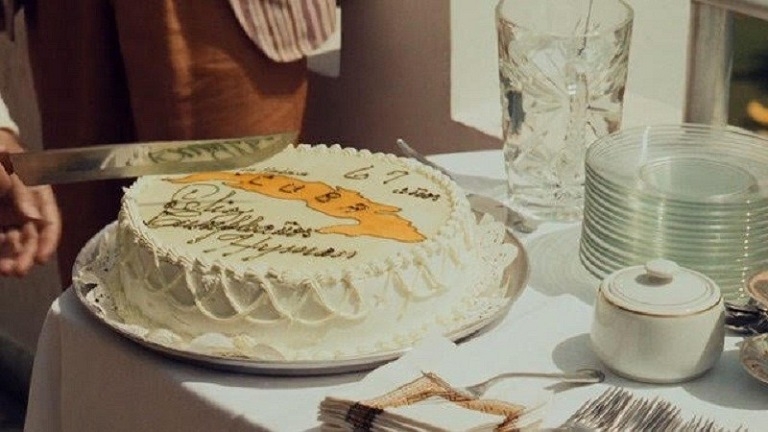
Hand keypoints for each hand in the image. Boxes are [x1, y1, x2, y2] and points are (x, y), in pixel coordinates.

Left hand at [0, 129, 61, 276]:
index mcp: (37, 194)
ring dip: (11, 258)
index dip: (48, 241)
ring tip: (6, 270)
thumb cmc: (1, 151)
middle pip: (30, 236)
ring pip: (12, 243)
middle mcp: (24, 208)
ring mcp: (6, 215)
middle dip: (26, 255)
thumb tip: (34, 217)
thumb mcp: (10, 167)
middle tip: (19, 271)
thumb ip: (20, 191)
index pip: (49, 221)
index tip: (42, 258)